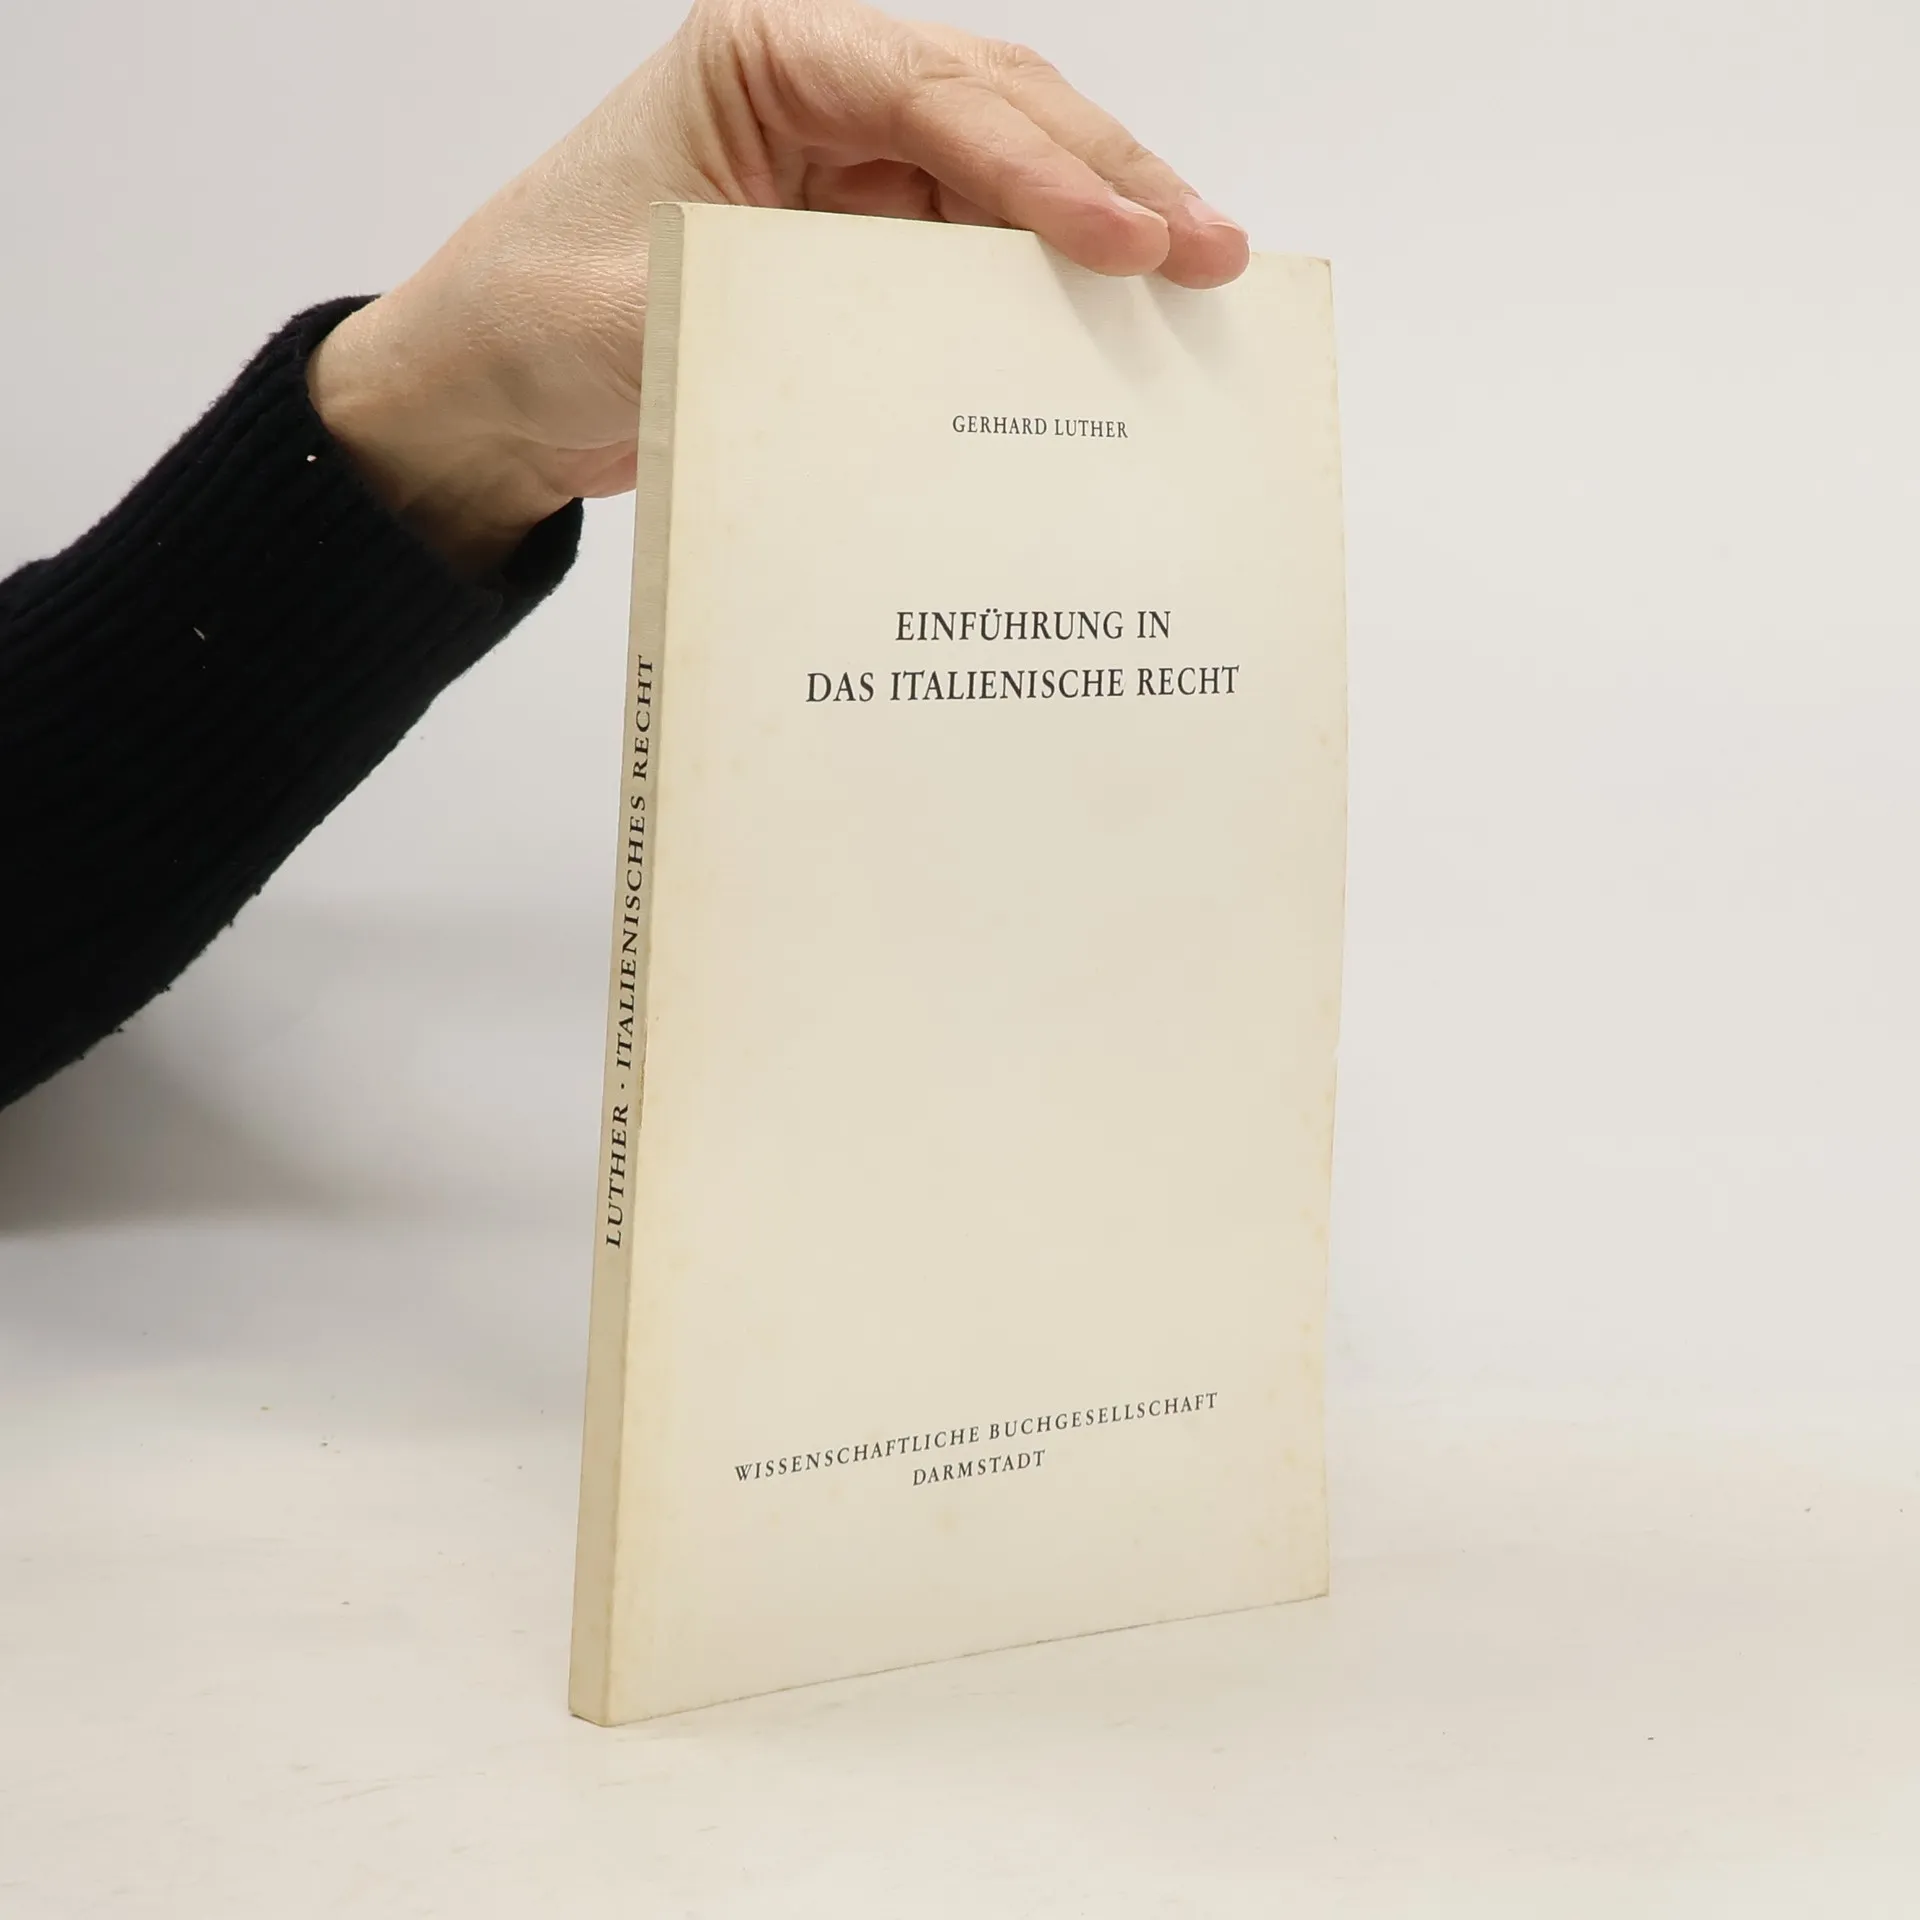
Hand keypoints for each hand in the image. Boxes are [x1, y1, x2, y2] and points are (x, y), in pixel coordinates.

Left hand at [309, 0, 1250, 571]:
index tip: (1126, 238)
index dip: (1041, 167)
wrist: (486, 396)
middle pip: (1002, 114)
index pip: (933, 92)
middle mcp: (823, 98)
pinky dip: (1044, 294)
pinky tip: (1109, 332)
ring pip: (1008, 181)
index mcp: (763, 58)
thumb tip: (950, 362)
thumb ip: (794, 315)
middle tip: (1210, 253)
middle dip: (1111, 181)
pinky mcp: (864, 254)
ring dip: (1100, 232)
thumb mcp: (654, 314)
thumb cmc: (534, 321)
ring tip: (1197, 286)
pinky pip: (976, 262)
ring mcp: (852, 175)